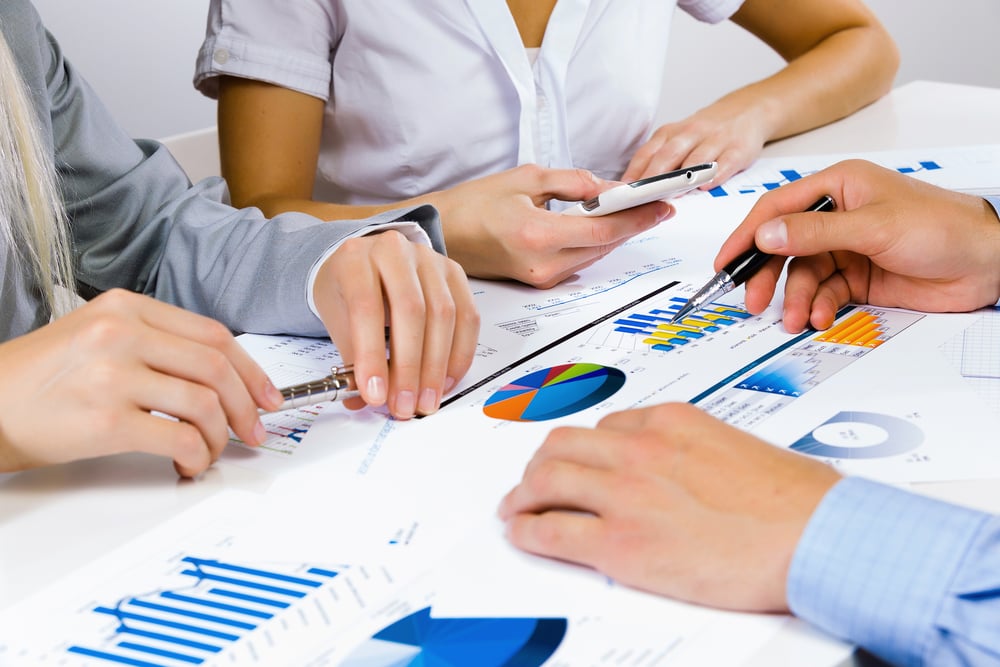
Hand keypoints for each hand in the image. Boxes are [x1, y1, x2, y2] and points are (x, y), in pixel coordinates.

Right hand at [0, 290, 281, 475]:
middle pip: (217, 367)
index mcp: (127, 307)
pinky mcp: (106, 420)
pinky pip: (180, 439)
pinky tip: (188, 464)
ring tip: (210, 451)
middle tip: (254, 430)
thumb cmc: (43, 378)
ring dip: (221, 436)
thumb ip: (156, 343)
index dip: (251, 370)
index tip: (267, 396)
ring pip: (205, 403)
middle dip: (247, 405)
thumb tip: (220, 376)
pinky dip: (197, 457)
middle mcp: (122, 333)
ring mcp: (113, 375)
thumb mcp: (98, 335)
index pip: (213, 335)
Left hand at [312, 230, 479, 419]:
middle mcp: (395, 251)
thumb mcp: (337, 319)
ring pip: (444, 314)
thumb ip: (352, 359)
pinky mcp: (454, 273)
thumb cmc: (349, 290)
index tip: (375, 394)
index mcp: (356, 258)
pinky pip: (467, 317)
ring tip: (426, 400)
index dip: (372, 355)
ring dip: (436, 366)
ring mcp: (429, 260)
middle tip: (405, 405)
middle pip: (411, 310)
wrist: (366, 262)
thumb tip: (364, 401)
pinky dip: (459, 354)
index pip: (367, 307)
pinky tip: (445, 380)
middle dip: (410, 367)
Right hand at [427, 165, 673, 287]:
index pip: (604, 230)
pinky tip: (602, 227)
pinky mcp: (536, 282)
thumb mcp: (525, 179)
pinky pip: (577, 262)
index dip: (639, 217)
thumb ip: (573, 182)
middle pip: (604, 247)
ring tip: (636, 211)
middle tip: (657, 203)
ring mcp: (539, 278)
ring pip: (593, 256)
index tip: (662, 204)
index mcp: (538, 234)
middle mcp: (542, 264)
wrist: (440, 232)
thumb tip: (609, 188)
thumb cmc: (472, 204)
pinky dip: (593, 244)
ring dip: (615, 235)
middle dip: (633, 224)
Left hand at [498, 402, 840, 611]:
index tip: (579, 460)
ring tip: (516, 506)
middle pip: (563, 444)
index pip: (607, 425)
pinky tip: (521, 533)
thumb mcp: (740, 449)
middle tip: (534, 479)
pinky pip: (552, 530)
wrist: (816, 537)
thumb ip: (698, 452)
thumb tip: (685, 470)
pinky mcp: (620, 542)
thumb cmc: (797, 501)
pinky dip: (527, 530)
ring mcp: (626, 493)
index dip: (587, 448)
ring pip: (547, 479)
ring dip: (524, 493)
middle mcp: (640, 449)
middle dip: (542, 462)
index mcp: (671, 422)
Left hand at [622, 105, 769, 187]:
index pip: (647, 154)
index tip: (622, 194)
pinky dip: (715, 173)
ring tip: (670, 196)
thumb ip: (657, 161)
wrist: (746, 111)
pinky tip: (706, 186)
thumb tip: (632, 190)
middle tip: (641, 199)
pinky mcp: (738, 148)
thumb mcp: (677, 139)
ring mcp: (715, 140)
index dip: (634, 174)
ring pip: (695, 158)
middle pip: (667, 156)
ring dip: (682, 178)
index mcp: (670, 133)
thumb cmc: (705, 133)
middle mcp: (690, 133)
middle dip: (653, 178)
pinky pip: (726, 161)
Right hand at [717, 160, 999, 332]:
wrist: (988, 262)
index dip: (747, 236)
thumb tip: (766, 235)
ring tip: (795, 318)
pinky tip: (820, 316)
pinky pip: (823, 293)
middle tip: (753, 300)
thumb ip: (815, 232)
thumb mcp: (873, 227)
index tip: (726, 262)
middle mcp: (836, 216)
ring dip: (794, 298)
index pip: (777, 209)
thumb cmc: (942, 227)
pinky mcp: (858, 277)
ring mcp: (846, 248)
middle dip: (767, 275)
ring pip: (802, 274)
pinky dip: (817, 307)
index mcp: (837, 187)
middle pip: (783, 246)